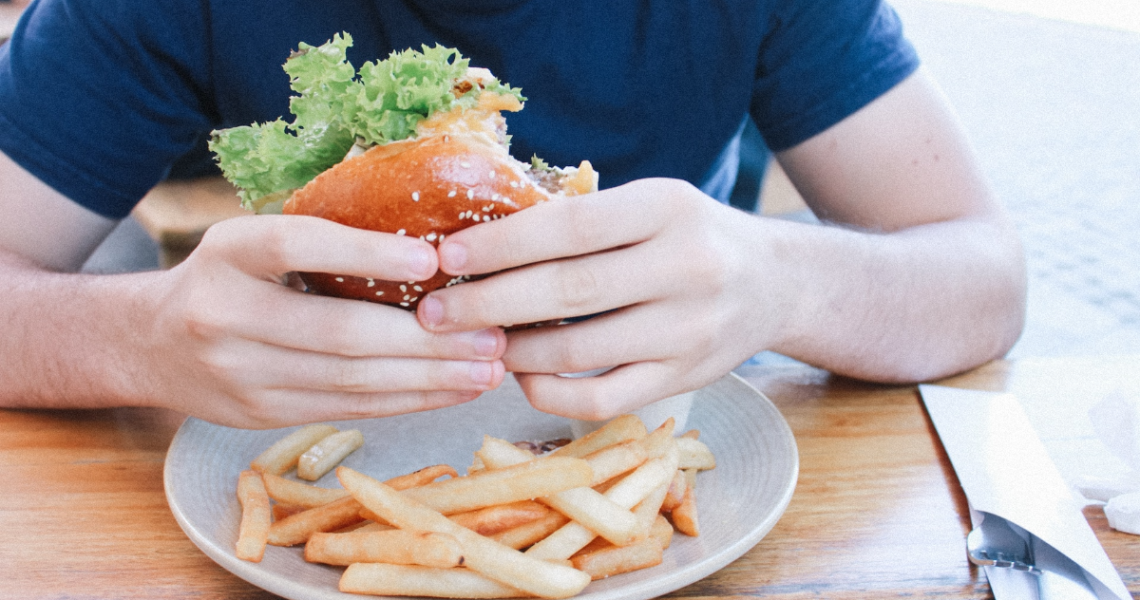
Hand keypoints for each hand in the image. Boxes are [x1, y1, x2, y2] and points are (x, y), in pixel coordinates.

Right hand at [140, 215, 505, 427]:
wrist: (148, 343)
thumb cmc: (226, 277)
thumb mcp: (251, 240)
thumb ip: (319, 238)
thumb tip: (432, 241)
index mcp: (228, 253)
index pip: (298, 246)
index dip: (364, 253)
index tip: (429, 259)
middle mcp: (225, 315)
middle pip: (339, 333)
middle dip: (427, 340)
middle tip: (491, 336)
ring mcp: (240, 374)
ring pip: (350, 382)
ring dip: (429, 379)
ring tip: (486, 370)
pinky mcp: (260, 415)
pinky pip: (347, 409)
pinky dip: (405, 401)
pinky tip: (449, 392)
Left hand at [416, 179, 778, 419]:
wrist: (774, 282)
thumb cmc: (688, 235)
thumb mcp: (650, 203)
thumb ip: (582, 219)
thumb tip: (478, 242)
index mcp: (668, 207)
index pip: (571, 227)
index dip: (503, 244)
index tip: (448, 256)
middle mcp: (686, 267)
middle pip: (569, 291)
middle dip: (489, 303)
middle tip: (433, 314)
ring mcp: (689, 329)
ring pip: (581, 351)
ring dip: (513, 351)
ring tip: (473, 343)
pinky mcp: (685, 377)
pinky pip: (604, 398)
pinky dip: (551, 392)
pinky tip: (523, 375)